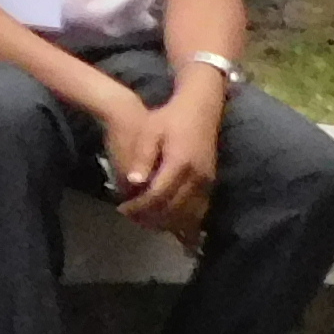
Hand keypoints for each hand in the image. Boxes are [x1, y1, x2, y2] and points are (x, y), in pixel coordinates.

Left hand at [113, 81, 220, 237]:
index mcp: (179, 163)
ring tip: (144, 222)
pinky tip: (169, 224)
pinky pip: (200, 211)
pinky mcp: (211, 184)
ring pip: (188, 215)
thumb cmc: (169, 118)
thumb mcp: (149, 131)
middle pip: (173, 209)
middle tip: (130, 218)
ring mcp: (207, 182)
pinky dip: (185, 222)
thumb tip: (133, 182)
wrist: (201, 109)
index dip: (139, 206)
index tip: (122, 209)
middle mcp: (197, 177)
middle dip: (150, 218)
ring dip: (167, 223)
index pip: (158, 195)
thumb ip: (142, 156)